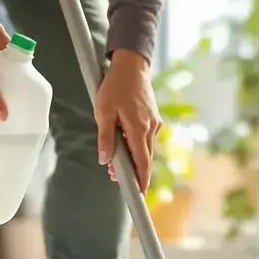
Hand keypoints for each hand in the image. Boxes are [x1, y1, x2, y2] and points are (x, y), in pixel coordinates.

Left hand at [95, 50, 160, 193]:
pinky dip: (136, 145)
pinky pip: (146, 138)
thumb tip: (104, 160)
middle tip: (114, 175)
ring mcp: (154, 123)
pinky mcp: (153, 118)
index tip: (139, 194)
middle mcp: (151, 129)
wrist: (131, 65)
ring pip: (145, 148)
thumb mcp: (103, 112)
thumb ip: (105, 138)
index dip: (141, 180)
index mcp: (139, 129)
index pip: (143, 163)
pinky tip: (123, 141)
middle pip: (145, 158)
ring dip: (133, 157)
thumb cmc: (115, 86)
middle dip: (132, 170)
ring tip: (114, 159)